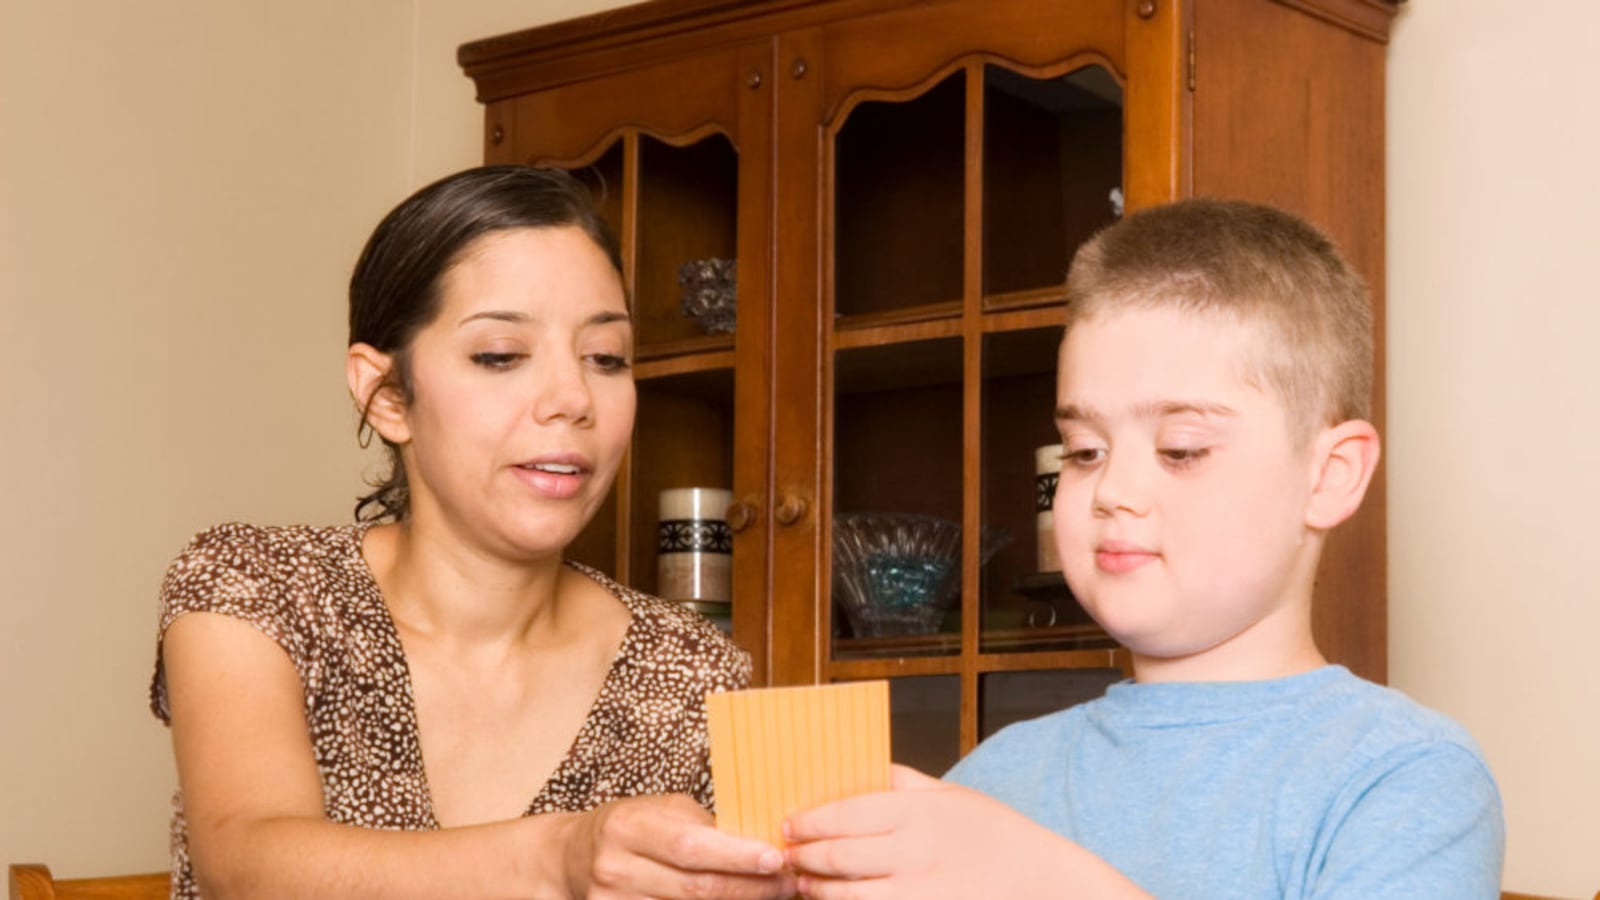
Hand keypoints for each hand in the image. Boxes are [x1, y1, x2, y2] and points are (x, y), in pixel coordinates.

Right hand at [563, 793, 793, 899]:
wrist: (570, 858)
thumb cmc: (628, 827)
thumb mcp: (659, 811)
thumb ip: (702, 826)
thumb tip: (758, 842)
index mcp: (628, 826)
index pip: (690, 846)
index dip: (735, 855)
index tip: (774, 858)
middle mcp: (616, 868)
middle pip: (694, 888)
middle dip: (748, 888)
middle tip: (786, 883)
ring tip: (769, 895)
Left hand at [783, 765, 1147, 899]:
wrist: (1044, 884)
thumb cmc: (998, 836)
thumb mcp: (952, 795)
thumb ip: (905, 780)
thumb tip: (862, 766)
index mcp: (919, 811)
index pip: (844, 812)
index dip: (808, 821)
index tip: (789, 824)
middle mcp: (915, 850)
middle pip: (838, 855)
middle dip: (803, 856)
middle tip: (786, 854)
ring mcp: (920, 891)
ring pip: (847, 894)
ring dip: (817, 890)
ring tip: (804, 883)